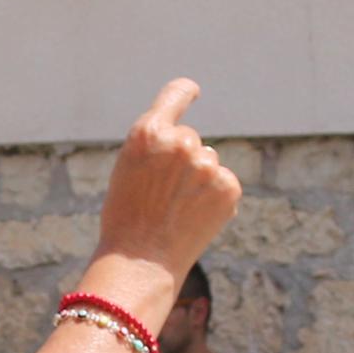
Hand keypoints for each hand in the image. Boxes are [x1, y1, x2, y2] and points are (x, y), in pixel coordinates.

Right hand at [87, 80, 241, 307]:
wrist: (141, 261)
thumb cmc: (125, 218)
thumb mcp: (129, 169)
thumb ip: (158, 147)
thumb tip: (193, 143)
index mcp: (147, 132)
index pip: (176, 93)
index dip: (186, 91)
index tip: (193, 91)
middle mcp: (180, 141)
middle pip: (190, 139)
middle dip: (181, 159)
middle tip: (161, 194)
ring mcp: (207, 163)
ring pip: (207, 162)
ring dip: (197, 180)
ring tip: (175, 210)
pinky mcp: (228, 186)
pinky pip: (223, 183)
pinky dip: (213, 198)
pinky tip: (193, 218)